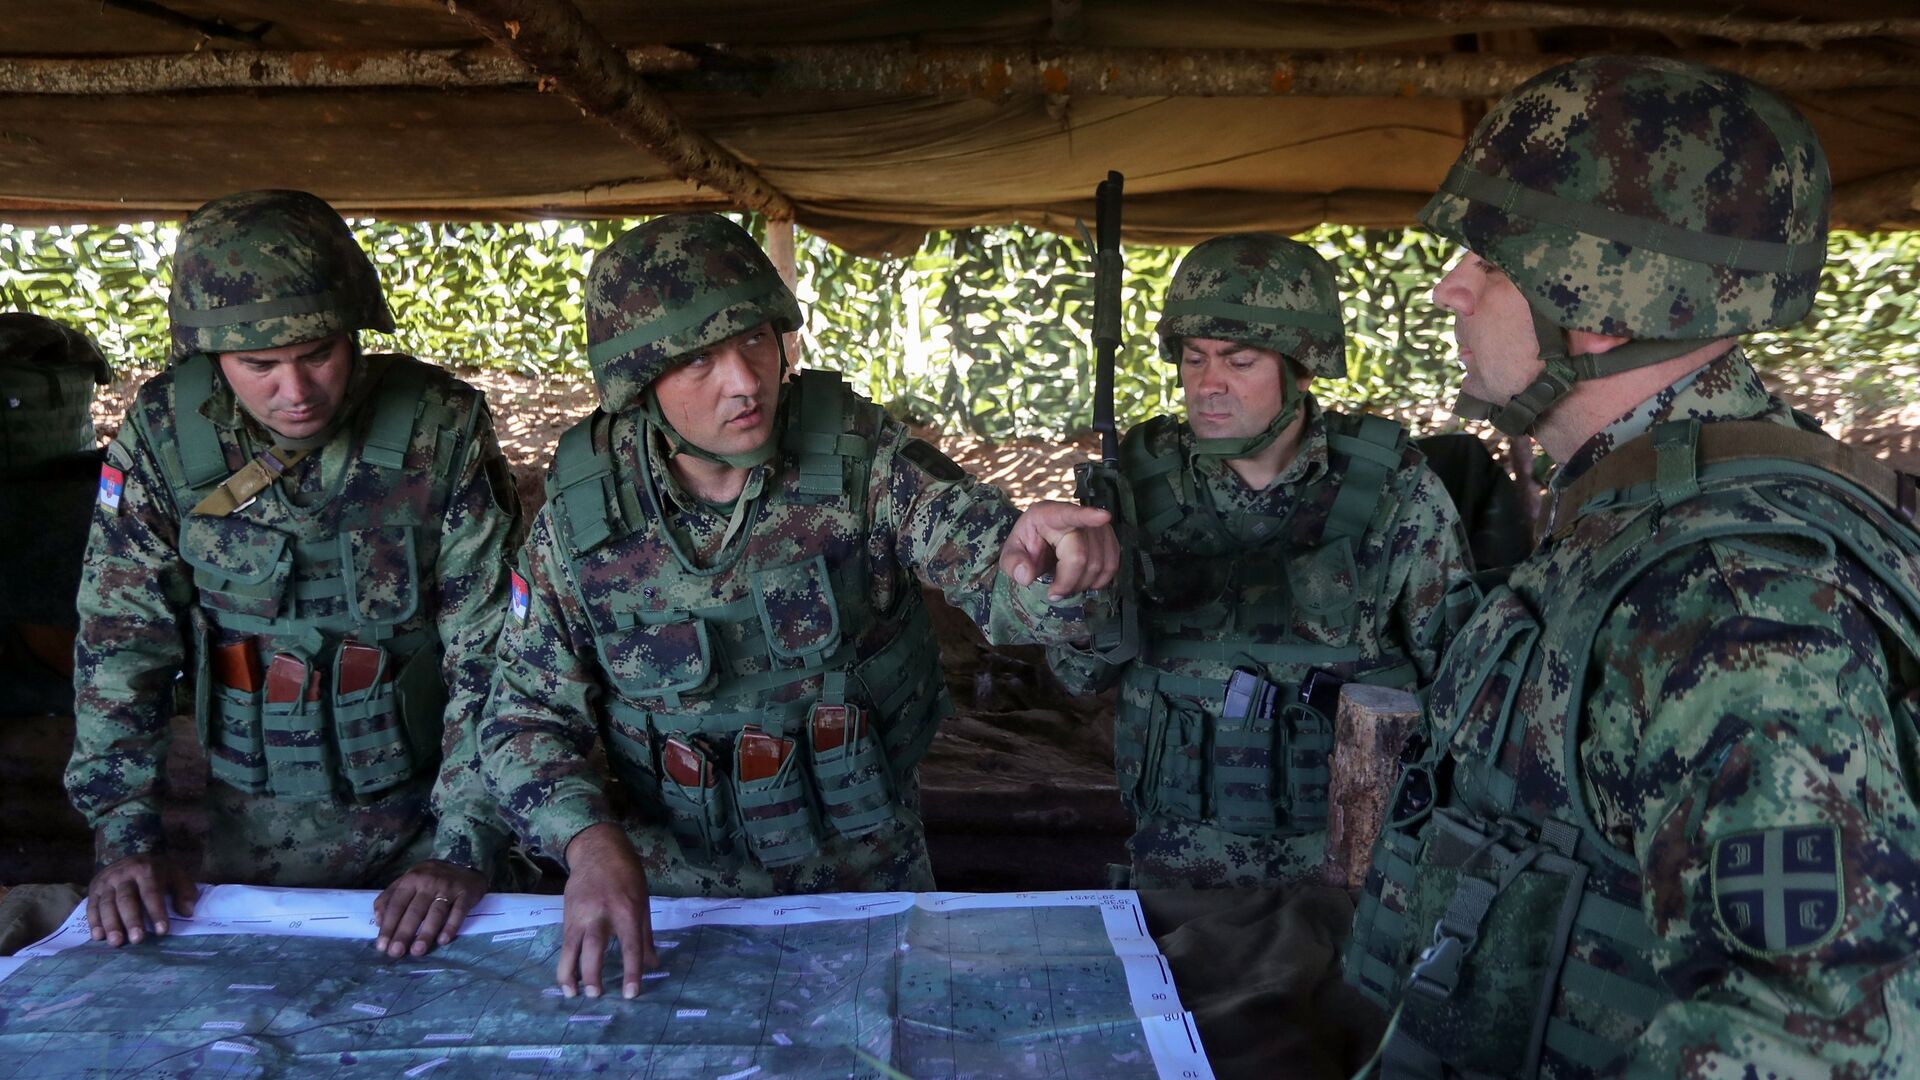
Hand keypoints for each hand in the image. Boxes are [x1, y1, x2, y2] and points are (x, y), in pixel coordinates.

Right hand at [86, 853, 195, 946]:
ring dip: (110, 924)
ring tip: (116, 943)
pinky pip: (91, 906)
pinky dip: (94, 922)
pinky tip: (98, 937)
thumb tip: (187, 912)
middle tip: (137, 940)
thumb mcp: (176, 875)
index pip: (151, 892)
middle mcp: (123, 874)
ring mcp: (106, 881)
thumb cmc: (158, 872)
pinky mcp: (94, 888)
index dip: (156, 912)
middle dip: (131, 920)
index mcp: (146, 869)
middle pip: (126, 899)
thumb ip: (185, 892)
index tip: (162, 931)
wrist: (132, 857)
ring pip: (106, 904)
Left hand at [373, 860, 488, 957]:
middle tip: (396, 952)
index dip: (389, 926)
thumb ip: (390, 898)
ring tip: (417, 951)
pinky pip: (458, 913)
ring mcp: (449, 888)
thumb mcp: (408, 881)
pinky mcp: (466, 894)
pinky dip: (451, 927)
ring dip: (426, 933)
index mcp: (411, 879)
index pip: (397, 904)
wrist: (465, 865)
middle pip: (415, 911)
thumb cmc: (431, 878)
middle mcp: (429, 882)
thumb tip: (379, 921)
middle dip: (404, 933)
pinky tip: (443, 940)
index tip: (382, 946)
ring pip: (436, 913)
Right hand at [557, 823, 656, 998]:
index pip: (630, 946)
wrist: (598, 850)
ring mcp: (581, 915)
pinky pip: (565, 944)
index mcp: (627, 911)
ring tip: (572, 994)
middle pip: (594, 949)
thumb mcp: (643, 902)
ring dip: (569, 974)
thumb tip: (654, 965)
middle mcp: (602, 914)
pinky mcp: (567, 916)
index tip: (630, 994)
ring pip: (571, 948)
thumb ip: (646, 936)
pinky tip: (566, 978)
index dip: (632, 971)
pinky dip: (564, 962)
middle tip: (596, 995)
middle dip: (593, 974)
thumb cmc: (626, 876)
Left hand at [998, 502, 1117, 598]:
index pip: (1069, 514)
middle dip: (1069, 582)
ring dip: (1084, 583)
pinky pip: (1112, 564)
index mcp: (1048, 515)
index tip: (1104, 516)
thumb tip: (1026, 575)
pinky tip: (1087, 583)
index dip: (1088, 516)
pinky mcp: (1107, 538)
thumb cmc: (1027, 545)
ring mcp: (1096, 527)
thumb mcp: (1009, 554)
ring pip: (1100, 563)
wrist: (1040, 543)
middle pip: (1082, 556)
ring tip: (1067, 586)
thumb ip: (1013, 564)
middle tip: (1054, 593)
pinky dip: (1100, 580)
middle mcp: (1076, 516)